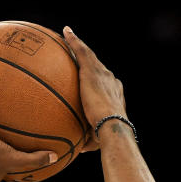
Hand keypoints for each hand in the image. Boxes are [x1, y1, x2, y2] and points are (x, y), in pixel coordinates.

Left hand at [62, 27, 126, 151]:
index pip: (104, 83)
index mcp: (115, 94)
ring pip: (89, 55)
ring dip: (79, 46)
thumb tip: (77, 149)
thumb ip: (86, 139)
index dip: (98, 80)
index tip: (90, 80)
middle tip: (78, 57)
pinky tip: (65, 32)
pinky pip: (81, 51)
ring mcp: (102, 73)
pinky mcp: (92, 70)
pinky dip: (74, 41)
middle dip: (89, 62)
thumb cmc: (106, 137)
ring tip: (68, 36)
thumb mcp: (95, 138)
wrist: (112, 126)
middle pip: (97, 67)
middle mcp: (111, 80)